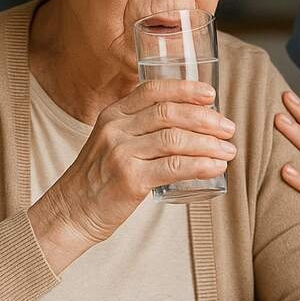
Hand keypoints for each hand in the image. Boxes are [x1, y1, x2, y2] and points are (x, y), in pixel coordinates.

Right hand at [29, 79, 235, 272]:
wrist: (71, 212)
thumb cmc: (99, 179)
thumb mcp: (111, 142)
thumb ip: (138, 129)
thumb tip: (188, 124)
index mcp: (113, 114)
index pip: (153, 90)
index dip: (185, 89)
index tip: (211, 95)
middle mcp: (116, 128)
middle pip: (169, 112)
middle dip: (205, 118)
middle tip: (228, 128)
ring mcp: (121, 153)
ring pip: (175, 139)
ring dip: (208, 144)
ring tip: (228, 151)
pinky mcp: (129, 179)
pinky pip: (173, 166)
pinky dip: (200, 165)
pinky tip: (216, 167)